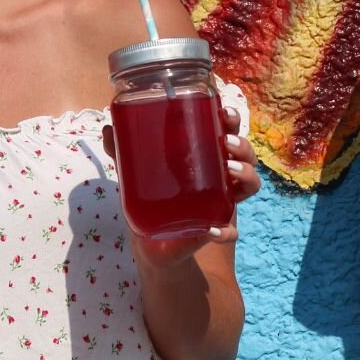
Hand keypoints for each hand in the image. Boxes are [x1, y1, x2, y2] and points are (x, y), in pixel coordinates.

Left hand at [104, 105, 261, 268]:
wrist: (155, 248)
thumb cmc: (151, 202)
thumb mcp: (135, 178)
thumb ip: (122, 155)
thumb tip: (109, 129)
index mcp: (204, 157)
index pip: (225, 132)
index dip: (232, 120)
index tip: (225, 111)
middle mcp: (220, 177)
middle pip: (244, 153)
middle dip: (243, 144)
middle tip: (227, 142)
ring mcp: (223, 202)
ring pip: (250, 183)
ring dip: (247, 175)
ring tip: (231, 171)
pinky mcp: (218, 230)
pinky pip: (231, 231)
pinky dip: (226, 232)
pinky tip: (214, 231)